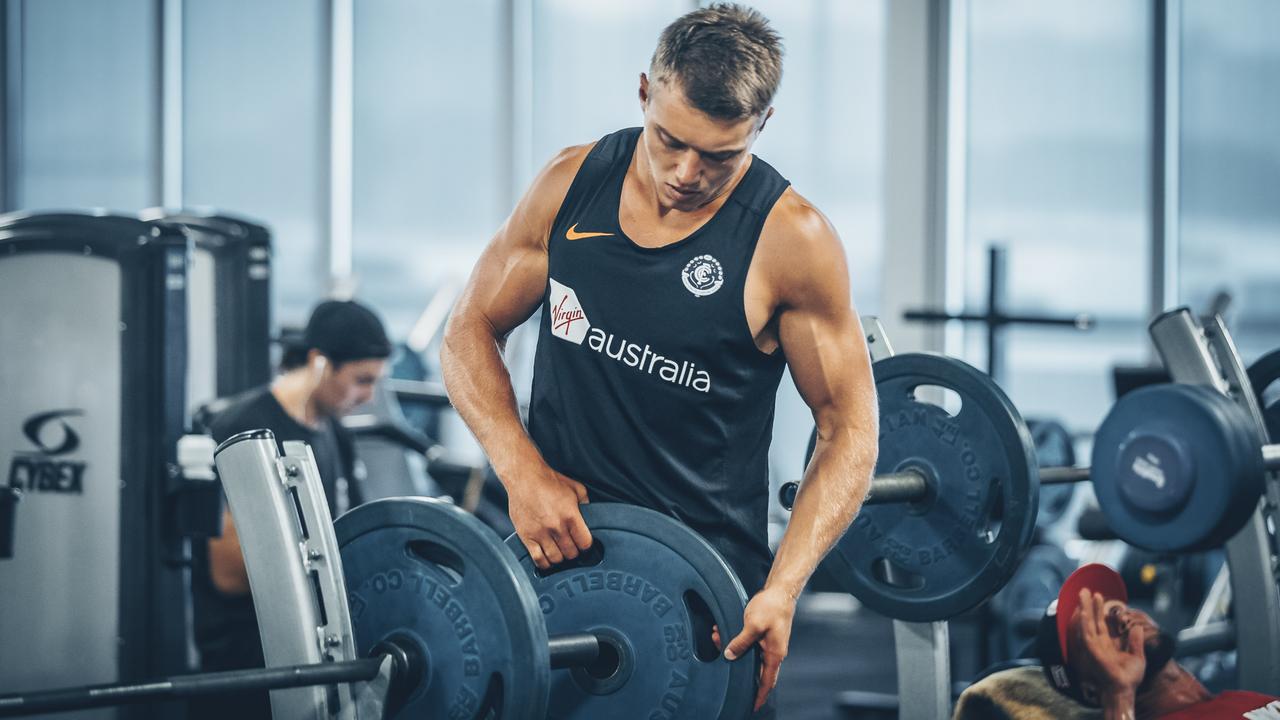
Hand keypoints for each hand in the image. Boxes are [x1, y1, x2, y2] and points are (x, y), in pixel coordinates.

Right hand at [505, 464, 591, 569]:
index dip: (586, 545)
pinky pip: (538, 559)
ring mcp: (540, 533)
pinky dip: (545, 563)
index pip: (585, 543)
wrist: (524, 477)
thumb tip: (592, 515)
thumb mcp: (576, 488)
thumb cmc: (549, 481)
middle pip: (571, 553)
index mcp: (571, 515)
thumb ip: (586, 503)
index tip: (583, 543)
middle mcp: (556, 527)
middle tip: (571, 547)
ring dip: (560, 558)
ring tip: (559, 551)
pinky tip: (547, 558)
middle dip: (573, 552)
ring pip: (556, 559)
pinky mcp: (526, 536)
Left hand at [723, 587, 796, 710]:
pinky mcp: (764, 635)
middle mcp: (773, 652)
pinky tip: (724, 631)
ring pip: (748, 655)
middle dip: (736, 666)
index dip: (760, 696)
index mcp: (774, 654)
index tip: (753, 707)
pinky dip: (736, 640)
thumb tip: (729, 655)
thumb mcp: (753, 625)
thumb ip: (741, 642)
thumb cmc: (772, 607)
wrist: (781, 591)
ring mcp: (769, 644)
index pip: (767, 682)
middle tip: (720, 658)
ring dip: (733, 649)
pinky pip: (749, 644)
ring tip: (717, 637)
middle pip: (754, 670)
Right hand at [1076, 590, 1145, 698]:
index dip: (1100, 610)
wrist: (1124, 689)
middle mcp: (1098, 643)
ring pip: (1087, 622)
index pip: (1102, 623)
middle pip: (1093, 619)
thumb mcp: (1137, 656)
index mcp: (1108, 644)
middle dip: (1090, 604)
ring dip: (1085, 608)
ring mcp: (1093, 645)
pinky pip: (1086, 632)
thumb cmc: (1129, 677)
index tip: (1100, 597)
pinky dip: (1084, 621)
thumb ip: (1135, 641)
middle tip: (1087, 590)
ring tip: (1084, 593)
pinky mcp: (1091, 649)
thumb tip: (1137, 626)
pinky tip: (1084, 611)